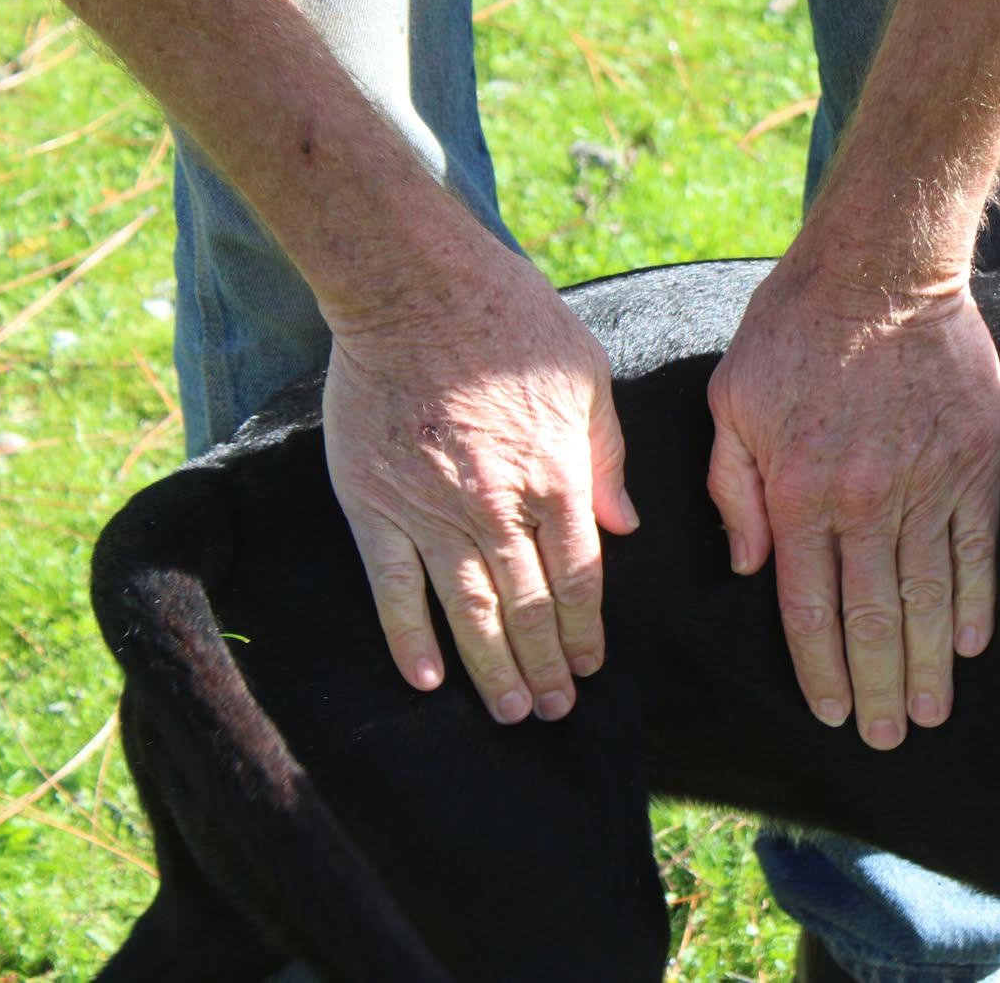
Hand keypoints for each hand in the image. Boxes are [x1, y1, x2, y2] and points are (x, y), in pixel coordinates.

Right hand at [321, 232, 637, 724]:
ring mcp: (432, 512)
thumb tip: (623, 528)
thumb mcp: (585, 379)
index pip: (580, 578)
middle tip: (554, 710)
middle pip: (529, 607)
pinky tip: (426, 681)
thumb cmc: (510, 321)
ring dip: (492, 670)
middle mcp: (499, 507)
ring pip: (469, 612)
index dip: (585, 632)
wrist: (414, 287)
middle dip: (546, 667)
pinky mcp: (376, 506)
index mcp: (558, 476)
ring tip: (511, 712)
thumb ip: (605, 458)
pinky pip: (393, 589)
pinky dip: (409, 640)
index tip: (590, 667)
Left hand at [706, 247, 999, 749]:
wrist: (881, 268)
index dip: (821, 667)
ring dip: (929, 664)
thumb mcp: (732, 401)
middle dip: (878, 688)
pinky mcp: (974, 463)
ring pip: (928, 598)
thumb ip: (734, 489)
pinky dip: (975, 602)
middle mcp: (864, 502)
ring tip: (930, 713)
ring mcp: (926, 485)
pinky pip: (976, 550)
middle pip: (873, 619)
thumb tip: (747, 565)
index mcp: (798, 494)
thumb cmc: (793, 329)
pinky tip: (971, 644)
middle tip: (885, 738)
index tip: (831, 710)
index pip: (809, 606)